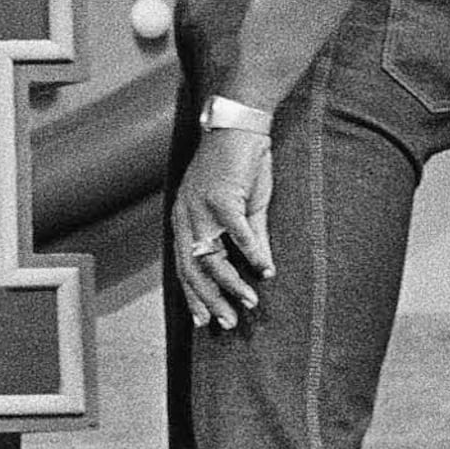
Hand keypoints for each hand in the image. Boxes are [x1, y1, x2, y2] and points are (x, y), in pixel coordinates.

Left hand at [170, 126, 274, 331]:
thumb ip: (252, 240)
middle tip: (229, 324)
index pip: (183, 268)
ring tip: (251, 302)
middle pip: (192, 269)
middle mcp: (186, 216)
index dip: (193, 296)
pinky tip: (266, 270)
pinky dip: (252, 254)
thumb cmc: (239, 165)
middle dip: (210, 300)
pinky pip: (238, 234)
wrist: (239, 124)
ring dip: (233, 283)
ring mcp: (201, 207)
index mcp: (184, 220)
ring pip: (212, 257)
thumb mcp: (244, 208)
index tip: (204, 322)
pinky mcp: (221, 196)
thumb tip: (264, 270)